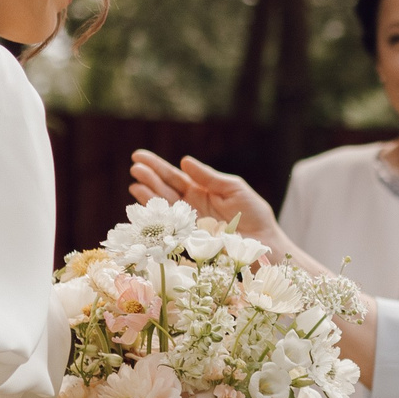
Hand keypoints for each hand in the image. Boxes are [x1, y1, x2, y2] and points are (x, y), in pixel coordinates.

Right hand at [129, 150, 284, 252]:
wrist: (263, 241)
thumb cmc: (252, 213)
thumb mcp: (232, 188)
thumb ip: (208, 177)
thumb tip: (184, 160)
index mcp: (200, 189)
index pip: (174, 176)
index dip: (156, 166)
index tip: (138, 156)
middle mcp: (190, 205)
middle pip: (165, 189)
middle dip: (149, 178)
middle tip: (135, 167)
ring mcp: (188, 221)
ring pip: (164, 206)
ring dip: (149, 195)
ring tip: (135, 183)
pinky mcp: (189, 237)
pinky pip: (169, 225)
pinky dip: (157, 217)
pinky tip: (146, 206)